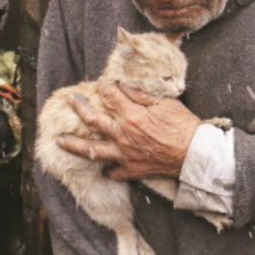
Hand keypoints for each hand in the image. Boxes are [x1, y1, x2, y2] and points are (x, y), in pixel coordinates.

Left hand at [56, 82, 201, 179]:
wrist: (194, 154)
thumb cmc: (183, 125)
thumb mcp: (166, 102)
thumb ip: (141, 94)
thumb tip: (123, 85)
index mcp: (132, 115)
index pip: (110, 96)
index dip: (104, 86)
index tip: (101, 82)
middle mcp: (122, 135)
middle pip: (92, 120)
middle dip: (79, 107)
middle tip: (70, 100)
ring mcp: (124, 154)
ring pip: (92, 151)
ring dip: (74, 145)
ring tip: (60, 141)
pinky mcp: (132, 169)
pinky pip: (112, 172)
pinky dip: (106, 169)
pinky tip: (103, 166)